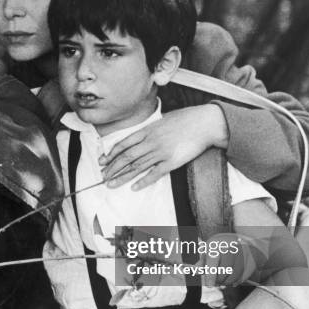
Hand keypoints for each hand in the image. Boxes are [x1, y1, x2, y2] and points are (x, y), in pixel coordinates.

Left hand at [100, 104, 228, 190]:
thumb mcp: (163, 120)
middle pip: (127, 157)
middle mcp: (151, 141)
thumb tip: (141, 136)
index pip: (124, 144)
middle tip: (103, 176)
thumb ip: (151, 129)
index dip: (111, 154)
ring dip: (122, 177)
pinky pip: (154, 174)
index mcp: (148, 130)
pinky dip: (143, 181)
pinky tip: (134, 188)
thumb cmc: (186, 119)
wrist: (205, 123)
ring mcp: (161, 152)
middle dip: (112, 168)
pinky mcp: (172, 162)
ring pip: (137, 167)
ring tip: (111, 184)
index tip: (102, 161)